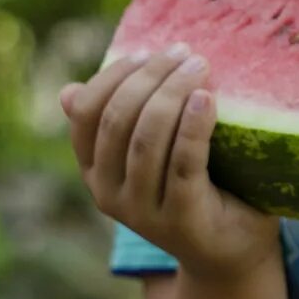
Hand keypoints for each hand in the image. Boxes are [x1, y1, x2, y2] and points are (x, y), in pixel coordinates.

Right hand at [59, 44, 279, 279]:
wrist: (230, 247)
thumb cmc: (195, 185)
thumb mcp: (152, 152)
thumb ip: (120, 121)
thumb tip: (68, 92)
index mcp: (95, 170)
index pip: (86, 114)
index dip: (113, 76)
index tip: (148, 51)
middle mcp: (108, 193)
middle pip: (118, 120)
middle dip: (150, 77)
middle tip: (185, 53)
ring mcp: (141, 211)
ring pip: (148, 140)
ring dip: (173, 94)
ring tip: (200, 66)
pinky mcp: (180, 218)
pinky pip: (183, 163)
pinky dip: (194, 125)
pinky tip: (207, 99)